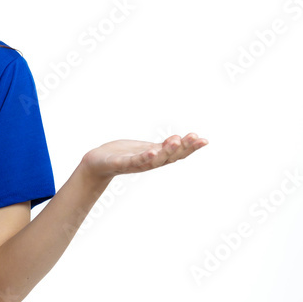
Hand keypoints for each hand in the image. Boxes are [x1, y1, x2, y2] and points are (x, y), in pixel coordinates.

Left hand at [82, 133, 208, 180]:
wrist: (98, 163)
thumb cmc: (123, 154)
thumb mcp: (146, 149)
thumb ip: (161, 147)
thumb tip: (179, 140)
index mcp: (155, 157)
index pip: (177, 153)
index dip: (191, 148)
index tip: (204, 140)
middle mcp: (149, 162)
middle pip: (170, 156)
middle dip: (184, 147)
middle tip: (196, 137)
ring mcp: (135, 164)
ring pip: (155, 159)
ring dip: (166, 150)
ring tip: (176, 140)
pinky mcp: (120, 163)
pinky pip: (134, 161)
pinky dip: (143, 158)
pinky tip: (152, 152)